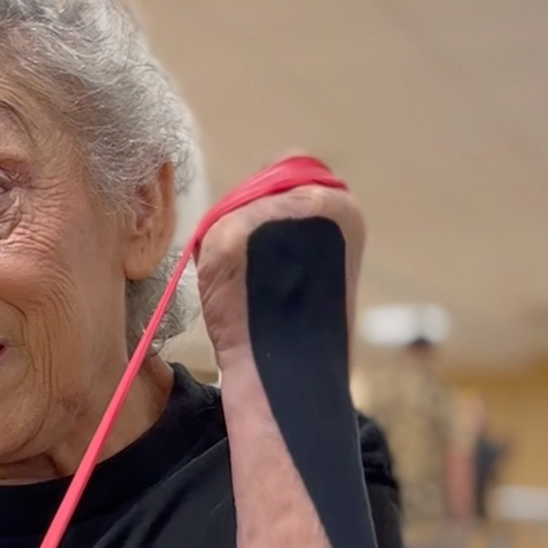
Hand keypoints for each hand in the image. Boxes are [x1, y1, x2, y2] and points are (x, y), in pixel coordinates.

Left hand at [196, 175, 364, 367]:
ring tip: (247, 290)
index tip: (267, 253)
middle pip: (255, 191)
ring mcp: (271, 214)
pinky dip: (210, 265)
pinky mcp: (232, 232)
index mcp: (341, 207)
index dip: (269, 211)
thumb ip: (293, 227)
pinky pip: (206, 236)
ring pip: (229, 211)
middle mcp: (311, 199)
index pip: (290, 176)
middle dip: (246, 229)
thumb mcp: (317, 264)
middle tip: (254, 278)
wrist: (290, 371)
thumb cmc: (302, 331)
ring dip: (226, 247)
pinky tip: (228, 292)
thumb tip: (250, 207)